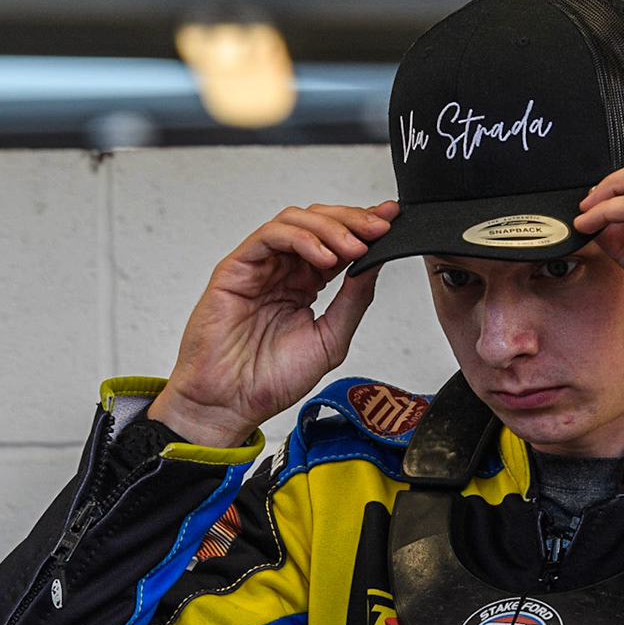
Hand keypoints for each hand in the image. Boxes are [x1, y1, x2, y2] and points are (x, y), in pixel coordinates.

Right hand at [149, 201, 394, 446]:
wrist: (232, 404)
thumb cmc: (271, 380)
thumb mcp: (331, 340)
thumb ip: (353, 302)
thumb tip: (376, 266)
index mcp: (304, 285)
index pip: (337, 244)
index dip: (363, 229)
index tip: (391, 222)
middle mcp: (282, 271)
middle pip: (318, 223)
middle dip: (353, 221)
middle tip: (378, 228)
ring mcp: (259, 267)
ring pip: (294, 221)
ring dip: (330, 228)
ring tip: (353, 247)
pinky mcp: (236, 268)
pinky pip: (269, 236)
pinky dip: (300, 238)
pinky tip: (324, 256)